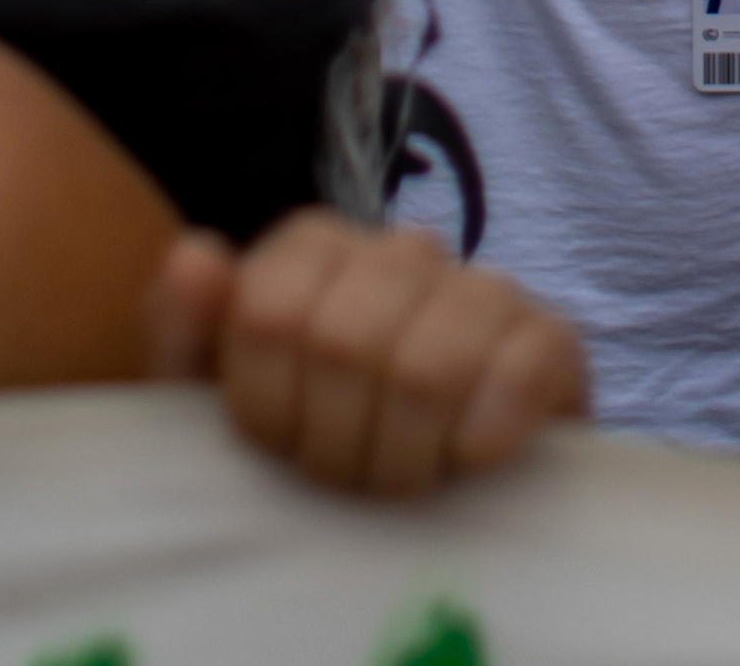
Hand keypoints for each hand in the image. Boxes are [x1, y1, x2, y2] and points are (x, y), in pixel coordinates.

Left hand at [148, 209, 589, 496]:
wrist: (425, 492)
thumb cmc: (312, 439)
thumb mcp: (218, 400)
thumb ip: (186, 329)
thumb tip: (197, 256)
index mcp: (315, 246)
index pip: (269, 311)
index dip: (266, 407)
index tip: (277, 448)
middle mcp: (402, 248)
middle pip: (342, 344)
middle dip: (333, 444)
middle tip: (343, 477)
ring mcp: (485, 285)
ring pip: (423, 370)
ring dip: (401, 459)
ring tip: (400, 479)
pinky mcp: (552, 338)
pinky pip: (518, 373)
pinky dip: (480, 438)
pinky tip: (466, 460)